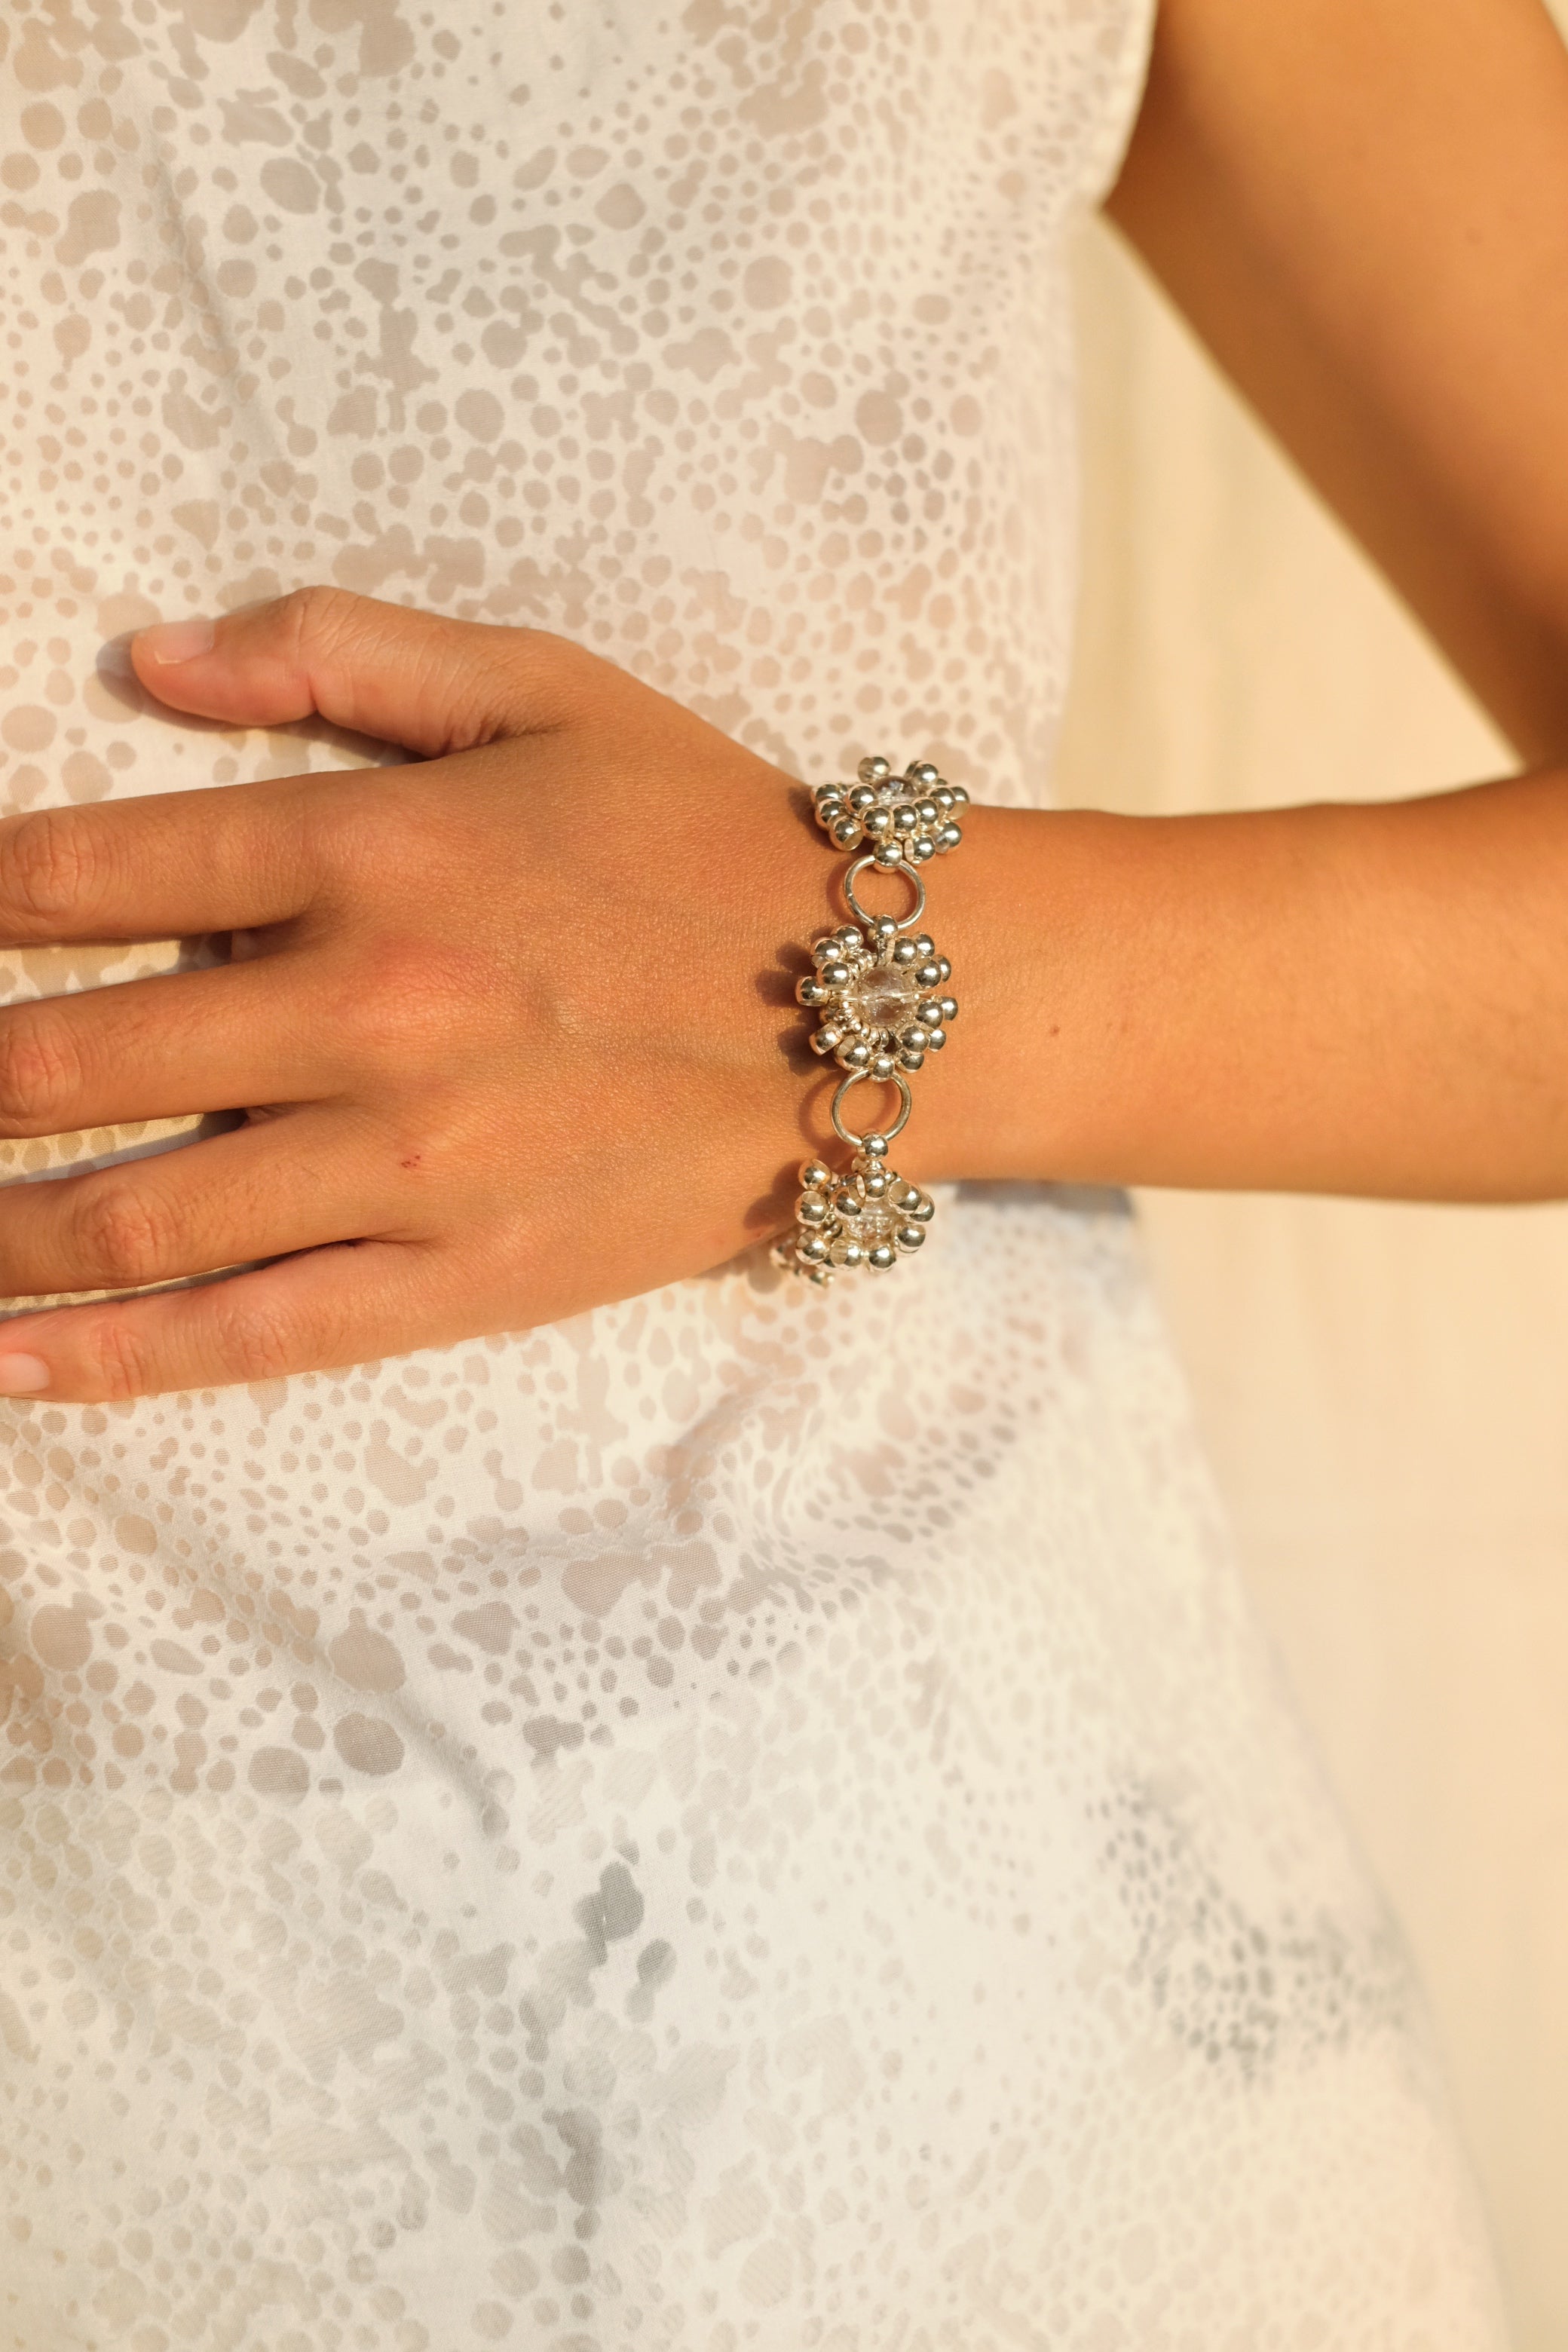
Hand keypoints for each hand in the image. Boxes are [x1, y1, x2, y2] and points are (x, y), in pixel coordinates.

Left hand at [0, 589, 851, 1400]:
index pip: (83, 874)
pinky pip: (254, 1333)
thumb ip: (337, 653)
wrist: (878, 1007)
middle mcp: (370, 1011)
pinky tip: (4, 1360)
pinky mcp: (467, 1281)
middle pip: (68, 1061)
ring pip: (135, 1216)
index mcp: (373, 849)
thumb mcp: (541, 685)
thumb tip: (146, 660)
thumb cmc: (704, 833)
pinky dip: (109, 1358)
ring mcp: (414, 1166)